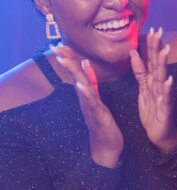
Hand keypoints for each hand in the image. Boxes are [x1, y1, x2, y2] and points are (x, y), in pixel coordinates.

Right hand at [52, 45, 123, 167]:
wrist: (107, 145)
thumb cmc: (102, 121)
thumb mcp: (96, 98)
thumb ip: (91, 81)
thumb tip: (85, 63)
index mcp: (86, 93)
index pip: (76, 72)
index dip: (69, 58)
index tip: (59, 44)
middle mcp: (85, 98)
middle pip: (75, 76)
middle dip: (67, 61)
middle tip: (56, 47)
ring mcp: (89, 106)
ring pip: (81, 87)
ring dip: (74, 73)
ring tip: (66, 60)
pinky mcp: (97, 115)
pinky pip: (91, 102)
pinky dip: (86, 93)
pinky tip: (81, 85)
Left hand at [130, 27, 176, 152]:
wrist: (161, 134)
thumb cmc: (153, 111)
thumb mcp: (143, 89)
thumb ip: (140, 72)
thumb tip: (134, 53)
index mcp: (152, 81)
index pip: (152, 60)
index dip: (151, 45)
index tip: (152, 28)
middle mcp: (160, 85)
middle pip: (158, 64)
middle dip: (157, 48)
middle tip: (158, 31)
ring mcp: (164, 96)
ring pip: (163, 77)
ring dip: (164, 64)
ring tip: (165, 50)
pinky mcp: (165, 109)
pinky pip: (166, 98)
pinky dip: (167, 89)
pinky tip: (169, 81)